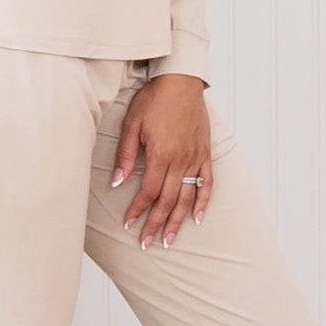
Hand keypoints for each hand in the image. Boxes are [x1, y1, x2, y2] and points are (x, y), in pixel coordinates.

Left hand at [111, 72, 211, 246]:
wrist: (180, 82)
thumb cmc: (153, 100)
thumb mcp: (132, 124)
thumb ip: (126, 155)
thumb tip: (118, 182)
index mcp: (162, 154)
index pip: (149, 191)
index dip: (138, 209)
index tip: (129, 224)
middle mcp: (181, 160)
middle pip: (168, 200)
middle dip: (156, 223)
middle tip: (147, 243)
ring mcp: (196, 158)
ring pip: (188, 197)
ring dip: (178, 220)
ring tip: (169, 239)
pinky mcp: (205, 154)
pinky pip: (207, 183)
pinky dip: (204, 202)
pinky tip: (198, 218)